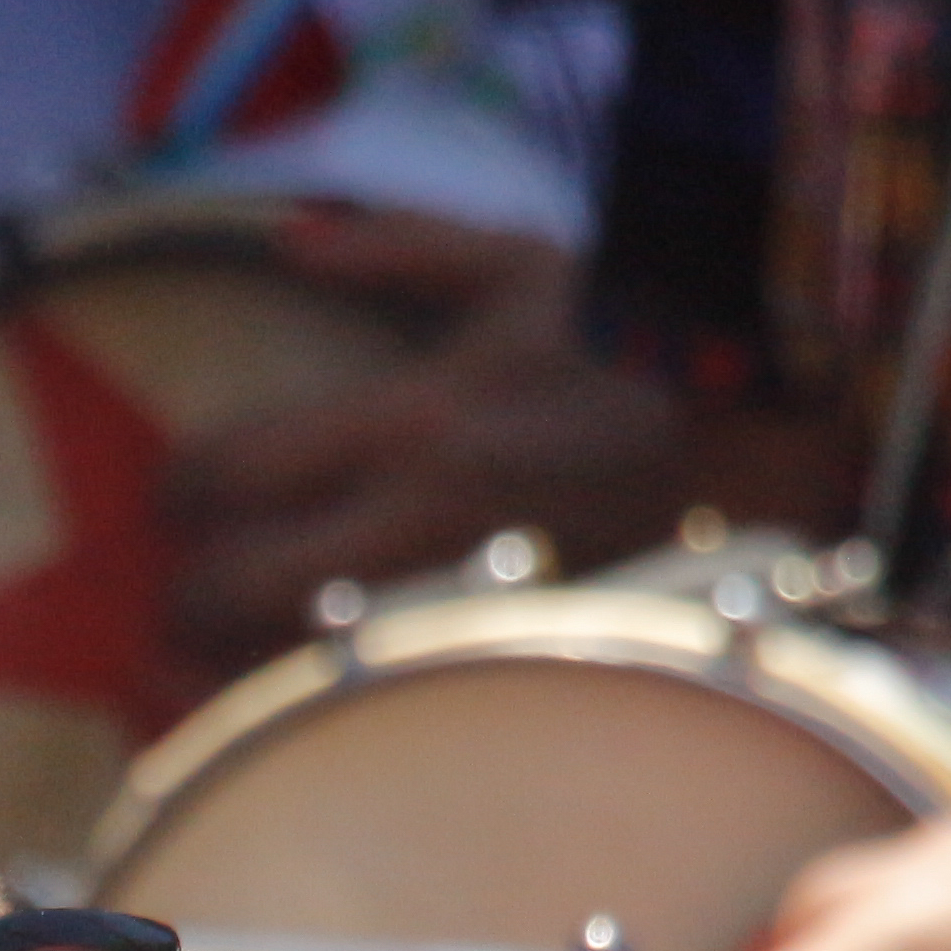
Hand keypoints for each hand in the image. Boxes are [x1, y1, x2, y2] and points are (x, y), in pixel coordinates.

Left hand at [153, 214, 696, 677]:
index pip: (228, 471)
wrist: (772, 440)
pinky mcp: (493, 660)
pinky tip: (308, 691)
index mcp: (412, 416)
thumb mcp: (522, 265)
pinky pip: (372, 706)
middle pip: (227, 594)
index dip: (178, 492)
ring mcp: (454, 604)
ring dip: (232, 669)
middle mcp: (419, 520)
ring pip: (281, 674)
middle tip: (184, 595)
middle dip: (181, 602)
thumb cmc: (642, 345)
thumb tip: (291, 244)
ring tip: (222, 655)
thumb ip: (396, 250)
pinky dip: (320, 705)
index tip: (182, 497)